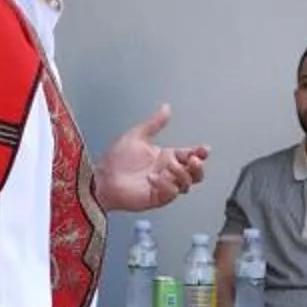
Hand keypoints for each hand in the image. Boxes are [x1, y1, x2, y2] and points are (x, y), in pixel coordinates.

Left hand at [95, 104, 210, 214]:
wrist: (102, 178)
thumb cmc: (115, 160)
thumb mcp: (137, 136)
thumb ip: (154, 123)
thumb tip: (166, 108)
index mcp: (166, 156)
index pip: (190, 155)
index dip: (200, 153)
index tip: (204, 149)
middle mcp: (167, 172)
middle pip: (195, 173)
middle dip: (198, 167)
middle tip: (193, 160)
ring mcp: (164, 186)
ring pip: (186, 184)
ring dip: (181, 174)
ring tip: (167, 167)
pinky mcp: (157, 198)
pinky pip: (171, 194)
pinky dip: (166, 186)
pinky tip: (153, 179)